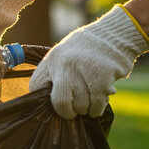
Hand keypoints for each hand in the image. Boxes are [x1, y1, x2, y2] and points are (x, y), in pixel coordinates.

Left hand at [29, 5, 148, 118]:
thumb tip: (46, 105)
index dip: (44, 101)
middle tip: (73, 110)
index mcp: (51, 60)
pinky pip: (96, 106)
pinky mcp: (102, 79)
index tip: (55, 104)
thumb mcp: (60, 58)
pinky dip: (96, 110)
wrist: (110, 36)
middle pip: (60, 103)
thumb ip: (51, 77)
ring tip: (87, 102)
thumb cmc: (82, 53)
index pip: (37, 87)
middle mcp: (65, 66)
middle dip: (67, 112)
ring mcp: (84, 72)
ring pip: (80, 107)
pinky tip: (97, 103)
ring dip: (84, 110)